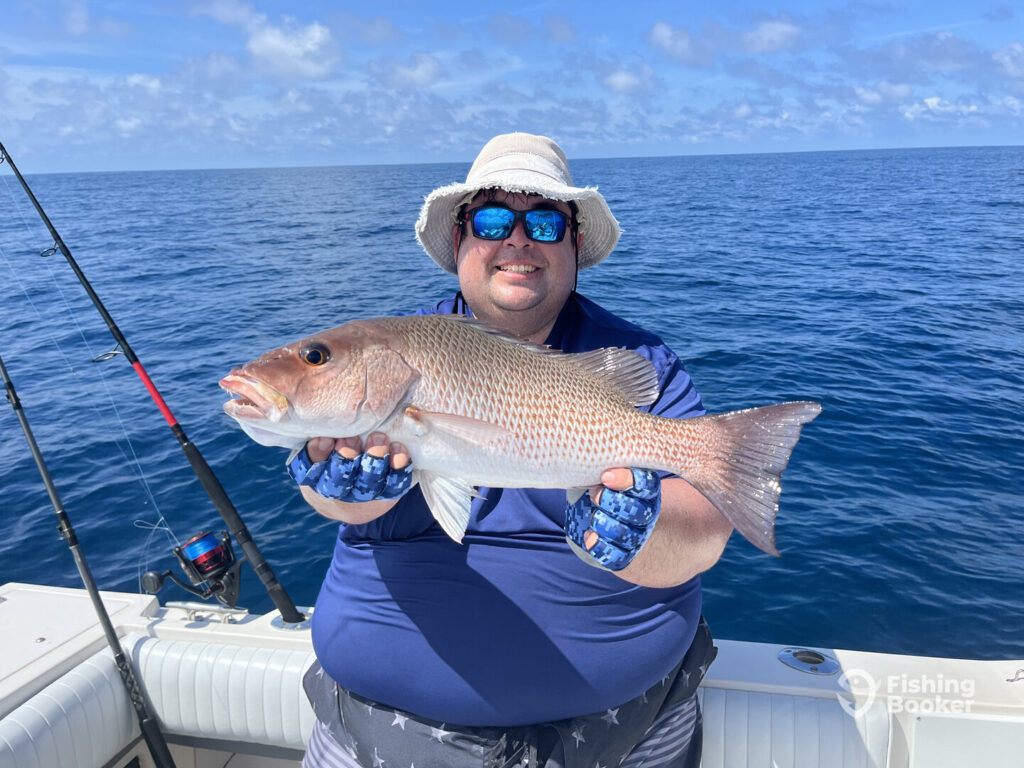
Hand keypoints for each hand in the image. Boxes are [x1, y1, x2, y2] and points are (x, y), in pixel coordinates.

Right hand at [288, 433, 413, 501]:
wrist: (358, 483)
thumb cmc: (335, 445)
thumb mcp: (323, 436)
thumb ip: (322, 423)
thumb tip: (314, 387)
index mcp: (314, 474)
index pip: (307, 469)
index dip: (316, 455)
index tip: (326, 438)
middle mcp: (336, 488)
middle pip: (338, 479)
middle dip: (346, 457)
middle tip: (353, 437)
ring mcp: (362, 493)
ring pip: (367, 483)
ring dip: (374, 460)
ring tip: (379, 438)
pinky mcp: (387, 492)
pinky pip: (394, 484)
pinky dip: (398, 466)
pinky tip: (398, 448)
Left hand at [565, 468, 660, 570]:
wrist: (608, 518)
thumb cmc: (605, 489)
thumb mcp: (607, 475)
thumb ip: (603, 467)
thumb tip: (585, 458)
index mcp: (646, 491)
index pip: (645, 485)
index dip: (627, 480)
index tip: (605, 477)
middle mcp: (645, 514)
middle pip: (635, 511)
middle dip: (610, 502)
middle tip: (594, 494)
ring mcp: (636, 536)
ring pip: (624, 534)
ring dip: (603, 524)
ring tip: (592, 515)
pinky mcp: (624, 555)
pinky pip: (615, 556)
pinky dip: (599, 547)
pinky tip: (588, 536)